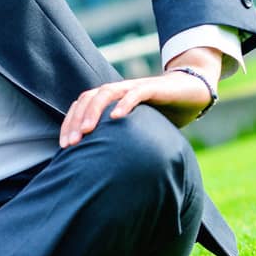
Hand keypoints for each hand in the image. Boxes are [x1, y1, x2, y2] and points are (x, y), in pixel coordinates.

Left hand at [60, 65, 217, 145]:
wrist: (191, 92)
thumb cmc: (161, 113)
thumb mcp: (136, 128)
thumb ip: (120, 139)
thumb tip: (103, 167)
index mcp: (109, 99)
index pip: (80, 107)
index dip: (69, 124)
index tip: (64, 146)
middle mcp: (117, 90)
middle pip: (87, 99)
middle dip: (76, 121)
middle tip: (71, 144)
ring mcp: (133, 87)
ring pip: (106, 93)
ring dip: (93, 111)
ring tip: (87, 131)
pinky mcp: (152, 88)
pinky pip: (135, 93)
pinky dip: (124, 103)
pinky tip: (116, 117)